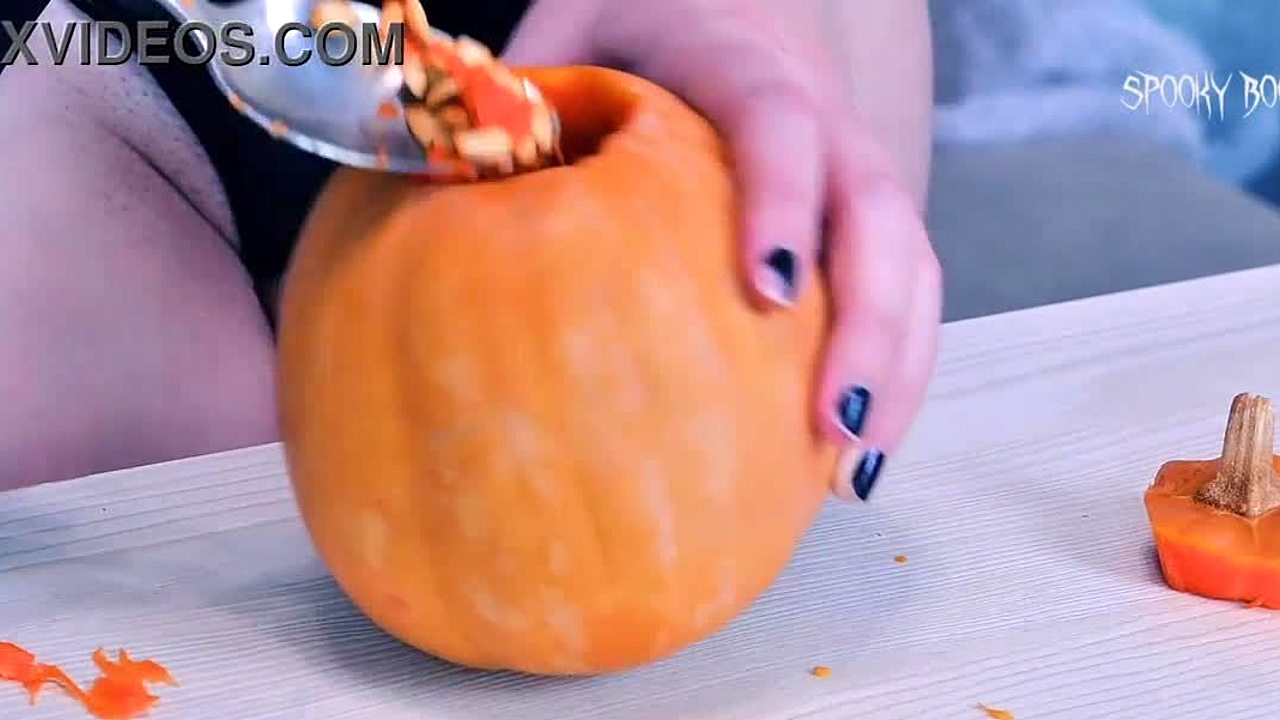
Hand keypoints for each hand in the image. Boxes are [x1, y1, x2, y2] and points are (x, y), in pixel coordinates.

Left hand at [504, 0, 941, 501]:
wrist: (732, 2)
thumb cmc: (641, 25)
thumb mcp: (578, 25)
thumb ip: (527, 85)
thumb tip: (440, 170)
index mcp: (746, 68)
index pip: (781, 126)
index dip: (784, 203)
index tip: (766, 292)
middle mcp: (826, 122)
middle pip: (879, 214)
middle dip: (868, 321)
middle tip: (831, 421)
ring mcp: (856, 175)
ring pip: (912, 265)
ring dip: (895, 368)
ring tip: (852, 474)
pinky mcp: (866, 224)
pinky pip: (908, 295)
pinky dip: (895, 373)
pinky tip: (852, 458)